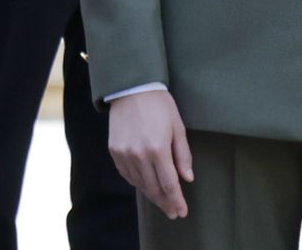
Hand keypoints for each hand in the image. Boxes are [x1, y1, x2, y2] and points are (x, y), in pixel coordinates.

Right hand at [108, 90, 192, 218]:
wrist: (132, 88)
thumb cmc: (159, 104)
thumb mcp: (177, 126)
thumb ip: (183, 154)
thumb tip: (187, 179)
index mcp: (158, 148)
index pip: (169, 184)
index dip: (176, 200)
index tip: (182, 212)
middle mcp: (139, 155)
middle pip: (154, 188)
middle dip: (165, 203)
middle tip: (173, 212)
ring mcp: (124, 155)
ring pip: (140, 184)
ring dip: (152, 195)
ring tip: (162, 201)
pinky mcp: (114, 152)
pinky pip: (127, 175)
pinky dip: (138, 183)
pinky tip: (146, 185)